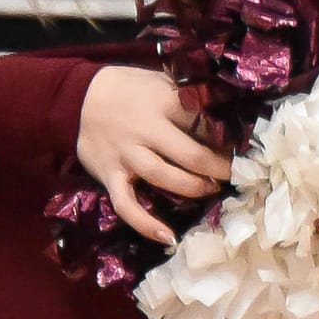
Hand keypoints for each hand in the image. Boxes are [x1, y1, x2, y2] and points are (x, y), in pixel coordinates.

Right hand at [75, 67, 231, 244]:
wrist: (75, 97)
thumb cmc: (128, 87)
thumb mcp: (162, 80)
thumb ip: (188, 94)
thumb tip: (228, 105)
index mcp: (162, 102)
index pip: (202, 121)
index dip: (226, 136)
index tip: (243, 146)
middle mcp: (144, 130)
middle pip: (190, 154)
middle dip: (218, 167)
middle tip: (235, 173)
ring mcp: (126, 155)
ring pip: (164, 178)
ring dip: (193, 188)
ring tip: (212, 189)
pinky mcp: (108, 175)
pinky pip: (126, 205)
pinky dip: (145, 224)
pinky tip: (168, 237)